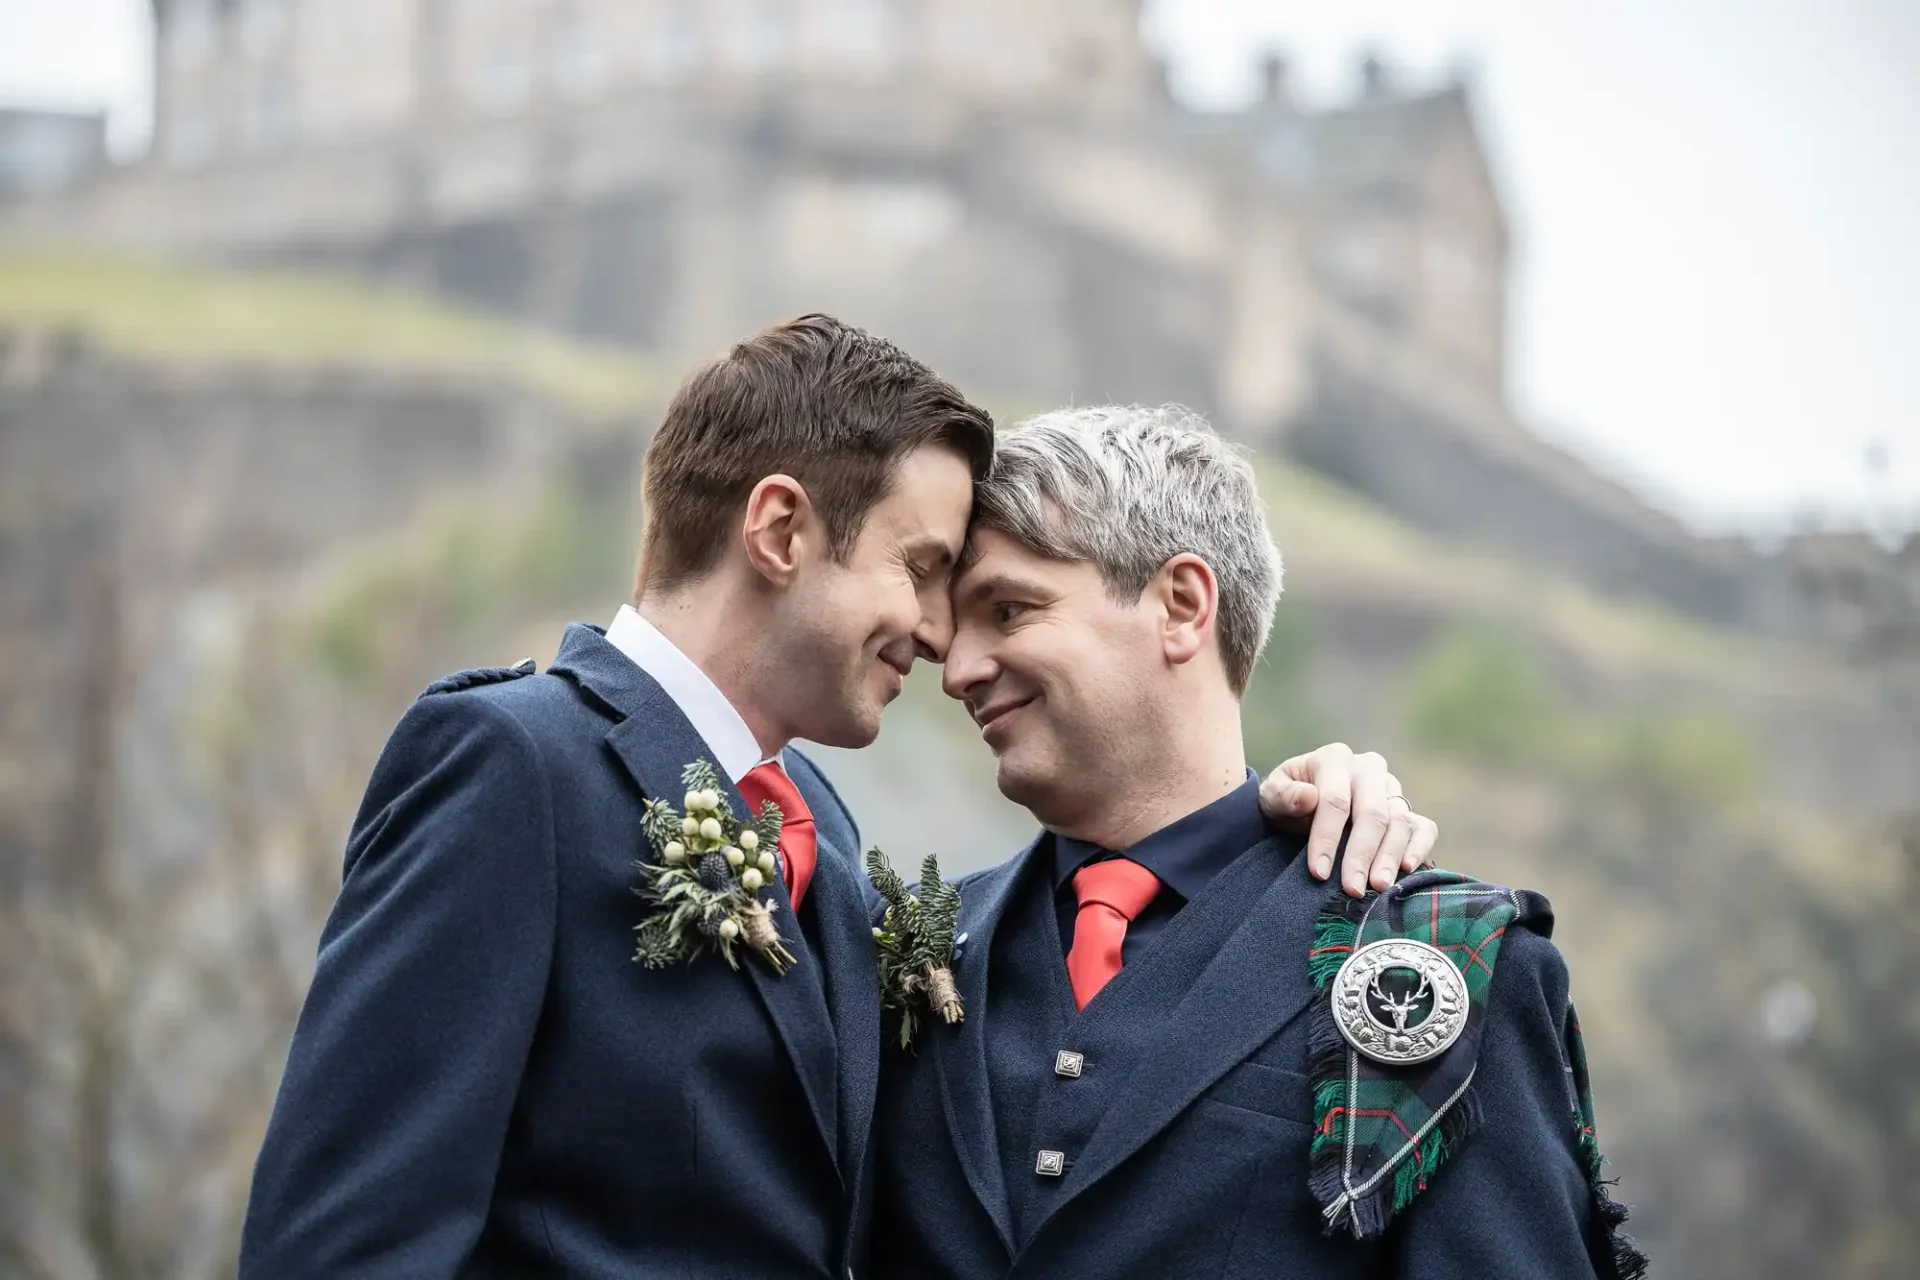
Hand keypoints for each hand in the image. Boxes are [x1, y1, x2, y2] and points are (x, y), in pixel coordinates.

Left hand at [1257, 744, 1437, 897]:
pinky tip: (1407, 869)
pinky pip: (1424, 827)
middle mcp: (1368, 768)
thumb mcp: (1272, 796)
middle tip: (1353, 888)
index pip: (1335, 801)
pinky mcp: (1407, 809)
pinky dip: (1419, 847)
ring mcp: (1391, 787)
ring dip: (1390, 857)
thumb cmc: (1287, 801)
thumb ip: (1284, 795)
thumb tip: (1308, 797)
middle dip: (1362, 854)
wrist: (1303, 803)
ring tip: (1378, 887)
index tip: (1319, 872)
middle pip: (1373, 813)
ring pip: (1399, 821)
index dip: (1327, 838)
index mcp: (1334, 759)